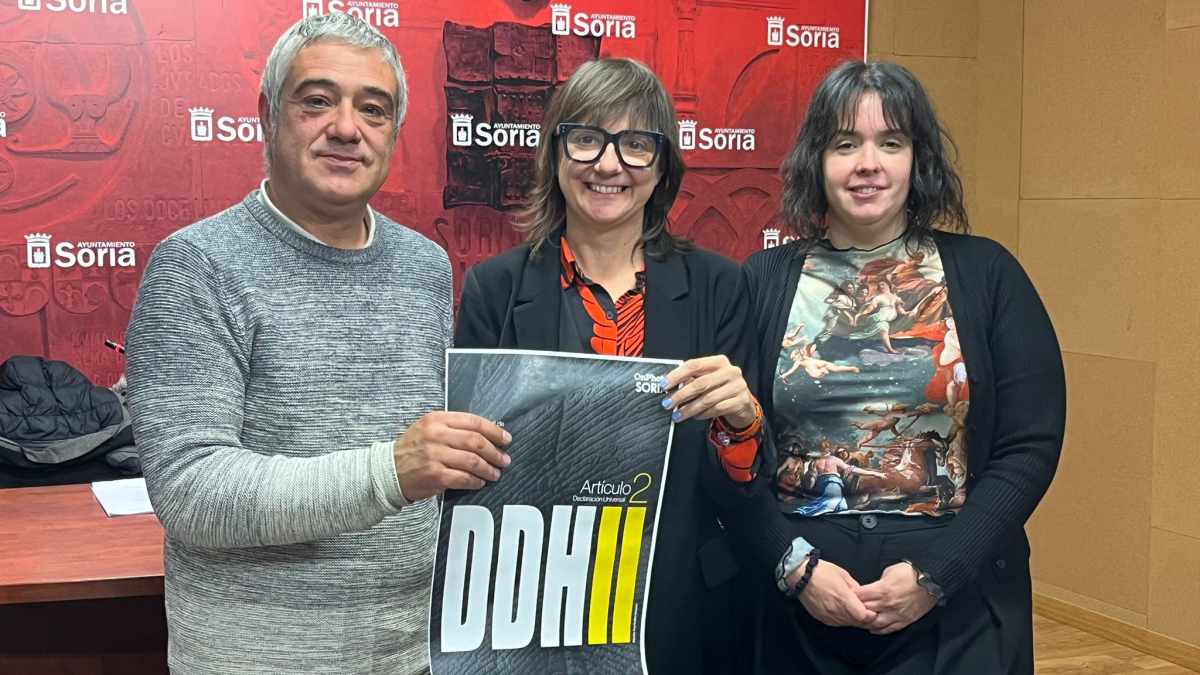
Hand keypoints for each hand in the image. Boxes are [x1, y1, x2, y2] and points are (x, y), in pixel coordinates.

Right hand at [393, 412, 511, 501]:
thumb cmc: (413, 449)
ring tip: (495, 473)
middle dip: (495, 452)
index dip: (494, 431)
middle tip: (504, 459)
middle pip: (476, 441)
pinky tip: (480, 482)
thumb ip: (454, 427)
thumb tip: (487, 434)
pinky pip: (464, 478)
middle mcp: (436, 435)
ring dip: (489, 469)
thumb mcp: (429, 428)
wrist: (389, 471)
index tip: (505, 439)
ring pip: (473, 461)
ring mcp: (435, 455)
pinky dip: (476, 481)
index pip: (473, 422)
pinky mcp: (436, 475)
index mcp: (437, 419)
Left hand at [662, 355, 755, 427]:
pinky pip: (716, 409)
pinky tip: (695, 417)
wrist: (743, 403)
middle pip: (700, 383)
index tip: (663, 385)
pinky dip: (703, 414)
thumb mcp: (708, 379)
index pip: (694, 365)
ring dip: (689, 409)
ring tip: (677, 415)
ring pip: (707, 399)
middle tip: (667, 404)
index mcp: (719, 361)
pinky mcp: (741, 401)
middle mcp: (730, 371)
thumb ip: (692, 379)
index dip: (677, 375)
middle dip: (680, 395)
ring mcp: (738, 386)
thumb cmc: (720, 388)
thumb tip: (668, 385)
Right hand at [791, 558, 876, 627]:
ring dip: (853, 620)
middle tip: (865, 611)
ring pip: (847, 624)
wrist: (801, 576)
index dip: (870, 615)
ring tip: (853, 610)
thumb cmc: (823, 572)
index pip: (863, 616)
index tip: (872, 609)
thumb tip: (862, 596)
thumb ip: (856, 587)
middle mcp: (836, 610)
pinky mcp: (822, 618)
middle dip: (864, 618)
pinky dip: (842, 620)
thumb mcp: (843, 574)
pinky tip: (842, 612)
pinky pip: (837, 624)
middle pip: (857, 623)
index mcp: (844, 598)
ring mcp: (828, 616)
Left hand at [854, 562, 938, 634]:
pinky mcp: (905, 620)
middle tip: (849, 610)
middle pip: (864, 611)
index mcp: (882, 590)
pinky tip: (873, 629)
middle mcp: (887, 604)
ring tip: (860, 621)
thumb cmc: (910, 572)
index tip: (845, 595)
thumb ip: (878, 583)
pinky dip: (879, 630)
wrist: (931, 581)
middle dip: (855, 610)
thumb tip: (870, 589)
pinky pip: (890, 629)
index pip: (859, 596)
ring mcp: (896, 614)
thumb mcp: (889, 572)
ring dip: (866, 623)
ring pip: (875, 624)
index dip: (849, 596)